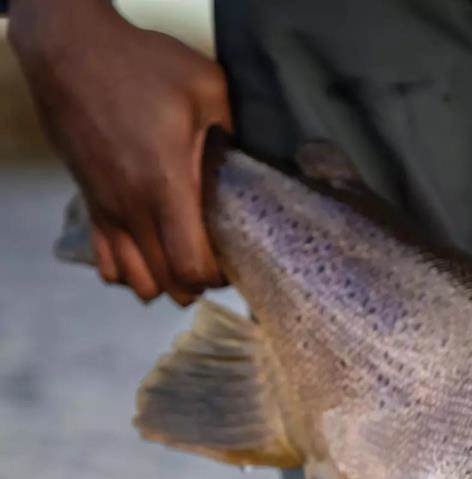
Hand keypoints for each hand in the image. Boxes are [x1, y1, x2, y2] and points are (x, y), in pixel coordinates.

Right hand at [7, 0, 231, 304]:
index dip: (218, 276)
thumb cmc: (141, 65)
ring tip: (185, 259)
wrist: (70, 50)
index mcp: (166, 185)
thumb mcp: (206, 89)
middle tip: (217, 260)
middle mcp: (132, 207)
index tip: (233, 259)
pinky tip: (151, 251)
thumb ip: (232, 135)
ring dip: (165, 280)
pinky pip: (106, 263)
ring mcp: (106, 209)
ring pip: (136, 281)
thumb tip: (250, 170)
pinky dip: (130, 270)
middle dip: (197, 283)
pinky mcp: (89, 203)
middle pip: (168, 284)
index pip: (191, 266)